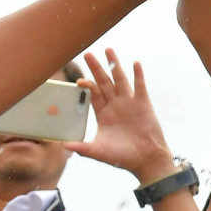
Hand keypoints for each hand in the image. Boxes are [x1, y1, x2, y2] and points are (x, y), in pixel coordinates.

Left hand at [67, 51, 174, 183]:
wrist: (146, 160)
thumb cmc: (122, 157)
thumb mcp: (98, 151)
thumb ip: (82, 147)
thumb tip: (64, 146)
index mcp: (104, 114)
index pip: (93, 94)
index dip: (87, 84)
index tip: (79, 79)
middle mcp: (116, 105)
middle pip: (104, 82)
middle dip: (96, 67)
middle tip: (88, 53)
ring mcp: (130, 103)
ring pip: (120, 80)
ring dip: (115, 65)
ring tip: (109, 50)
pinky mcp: (143, 104)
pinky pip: (140, 86)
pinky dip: (138, 75)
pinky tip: (134, 63)